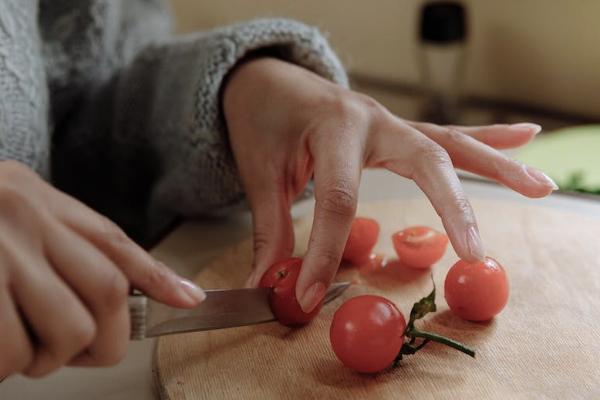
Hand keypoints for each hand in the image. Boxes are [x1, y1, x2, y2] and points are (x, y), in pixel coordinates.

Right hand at [0, 161, 205, 377]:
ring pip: (62, 331)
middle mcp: (20, 220)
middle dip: (102, 340)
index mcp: (37, 201)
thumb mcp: (23, 211)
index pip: (114, 245)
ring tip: (23, 350)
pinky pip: (6, 352)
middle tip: (76, 352)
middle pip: (104, 296)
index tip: (188, 302)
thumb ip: (84, 244)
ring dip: (47, 359)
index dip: (157, 279)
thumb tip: (169, 289)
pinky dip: (6, 367)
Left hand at [224, 58, 555, 312]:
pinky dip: (487, 139)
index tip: (310, 296)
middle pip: (426, 161)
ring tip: (542, 186)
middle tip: (475, 250)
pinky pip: (446, 135)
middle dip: (453, 208)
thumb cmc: (263, 119)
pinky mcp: (395, 131)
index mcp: (335, 126)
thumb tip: (268, 283)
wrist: (267, 79)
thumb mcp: (260, 171)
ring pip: (451, 143)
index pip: (340, 198)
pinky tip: (526, 138)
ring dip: (497, 166)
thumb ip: (270, 227)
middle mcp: (373, 119)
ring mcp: (389, 122)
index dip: (325, 253)